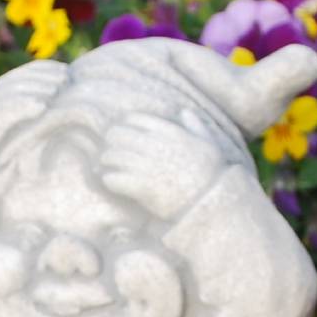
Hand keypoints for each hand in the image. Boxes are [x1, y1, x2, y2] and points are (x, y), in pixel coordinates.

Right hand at [0, 61, 68, 156]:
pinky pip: (5, 109)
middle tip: (67, 77)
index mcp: (2, 91)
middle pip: (22, 77)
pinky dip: (24, 105)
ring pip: (14, 90)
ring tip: (57, 90)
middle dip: (45, 76)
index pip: (27, 73)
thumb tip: (60, 110)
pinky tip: (41, 106)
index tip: (68, 72)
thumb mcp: (19, 126)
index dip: (47, 69)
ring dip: (37, 88)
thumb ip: (33, 114)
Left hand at [101, 109, 237, 220]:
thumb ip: (195, 126)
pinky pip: (114, 178)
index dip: (124, 125)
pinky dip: (109, 180)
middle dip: (111, 143)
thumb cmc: (211, 175)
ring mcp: (147, 166)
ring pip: (112, 156)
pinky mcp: (141, 187)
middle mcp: (155, 145)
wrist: (211, 203)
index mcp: (170, 132)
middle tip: (109, 152)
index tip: (122, 134)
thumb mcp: (208, 145)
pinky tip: (111, 182)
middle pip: (118, 135)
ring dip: (106, 161)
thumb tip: (186, 113)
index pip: (136, 119)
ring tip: (105, 167)